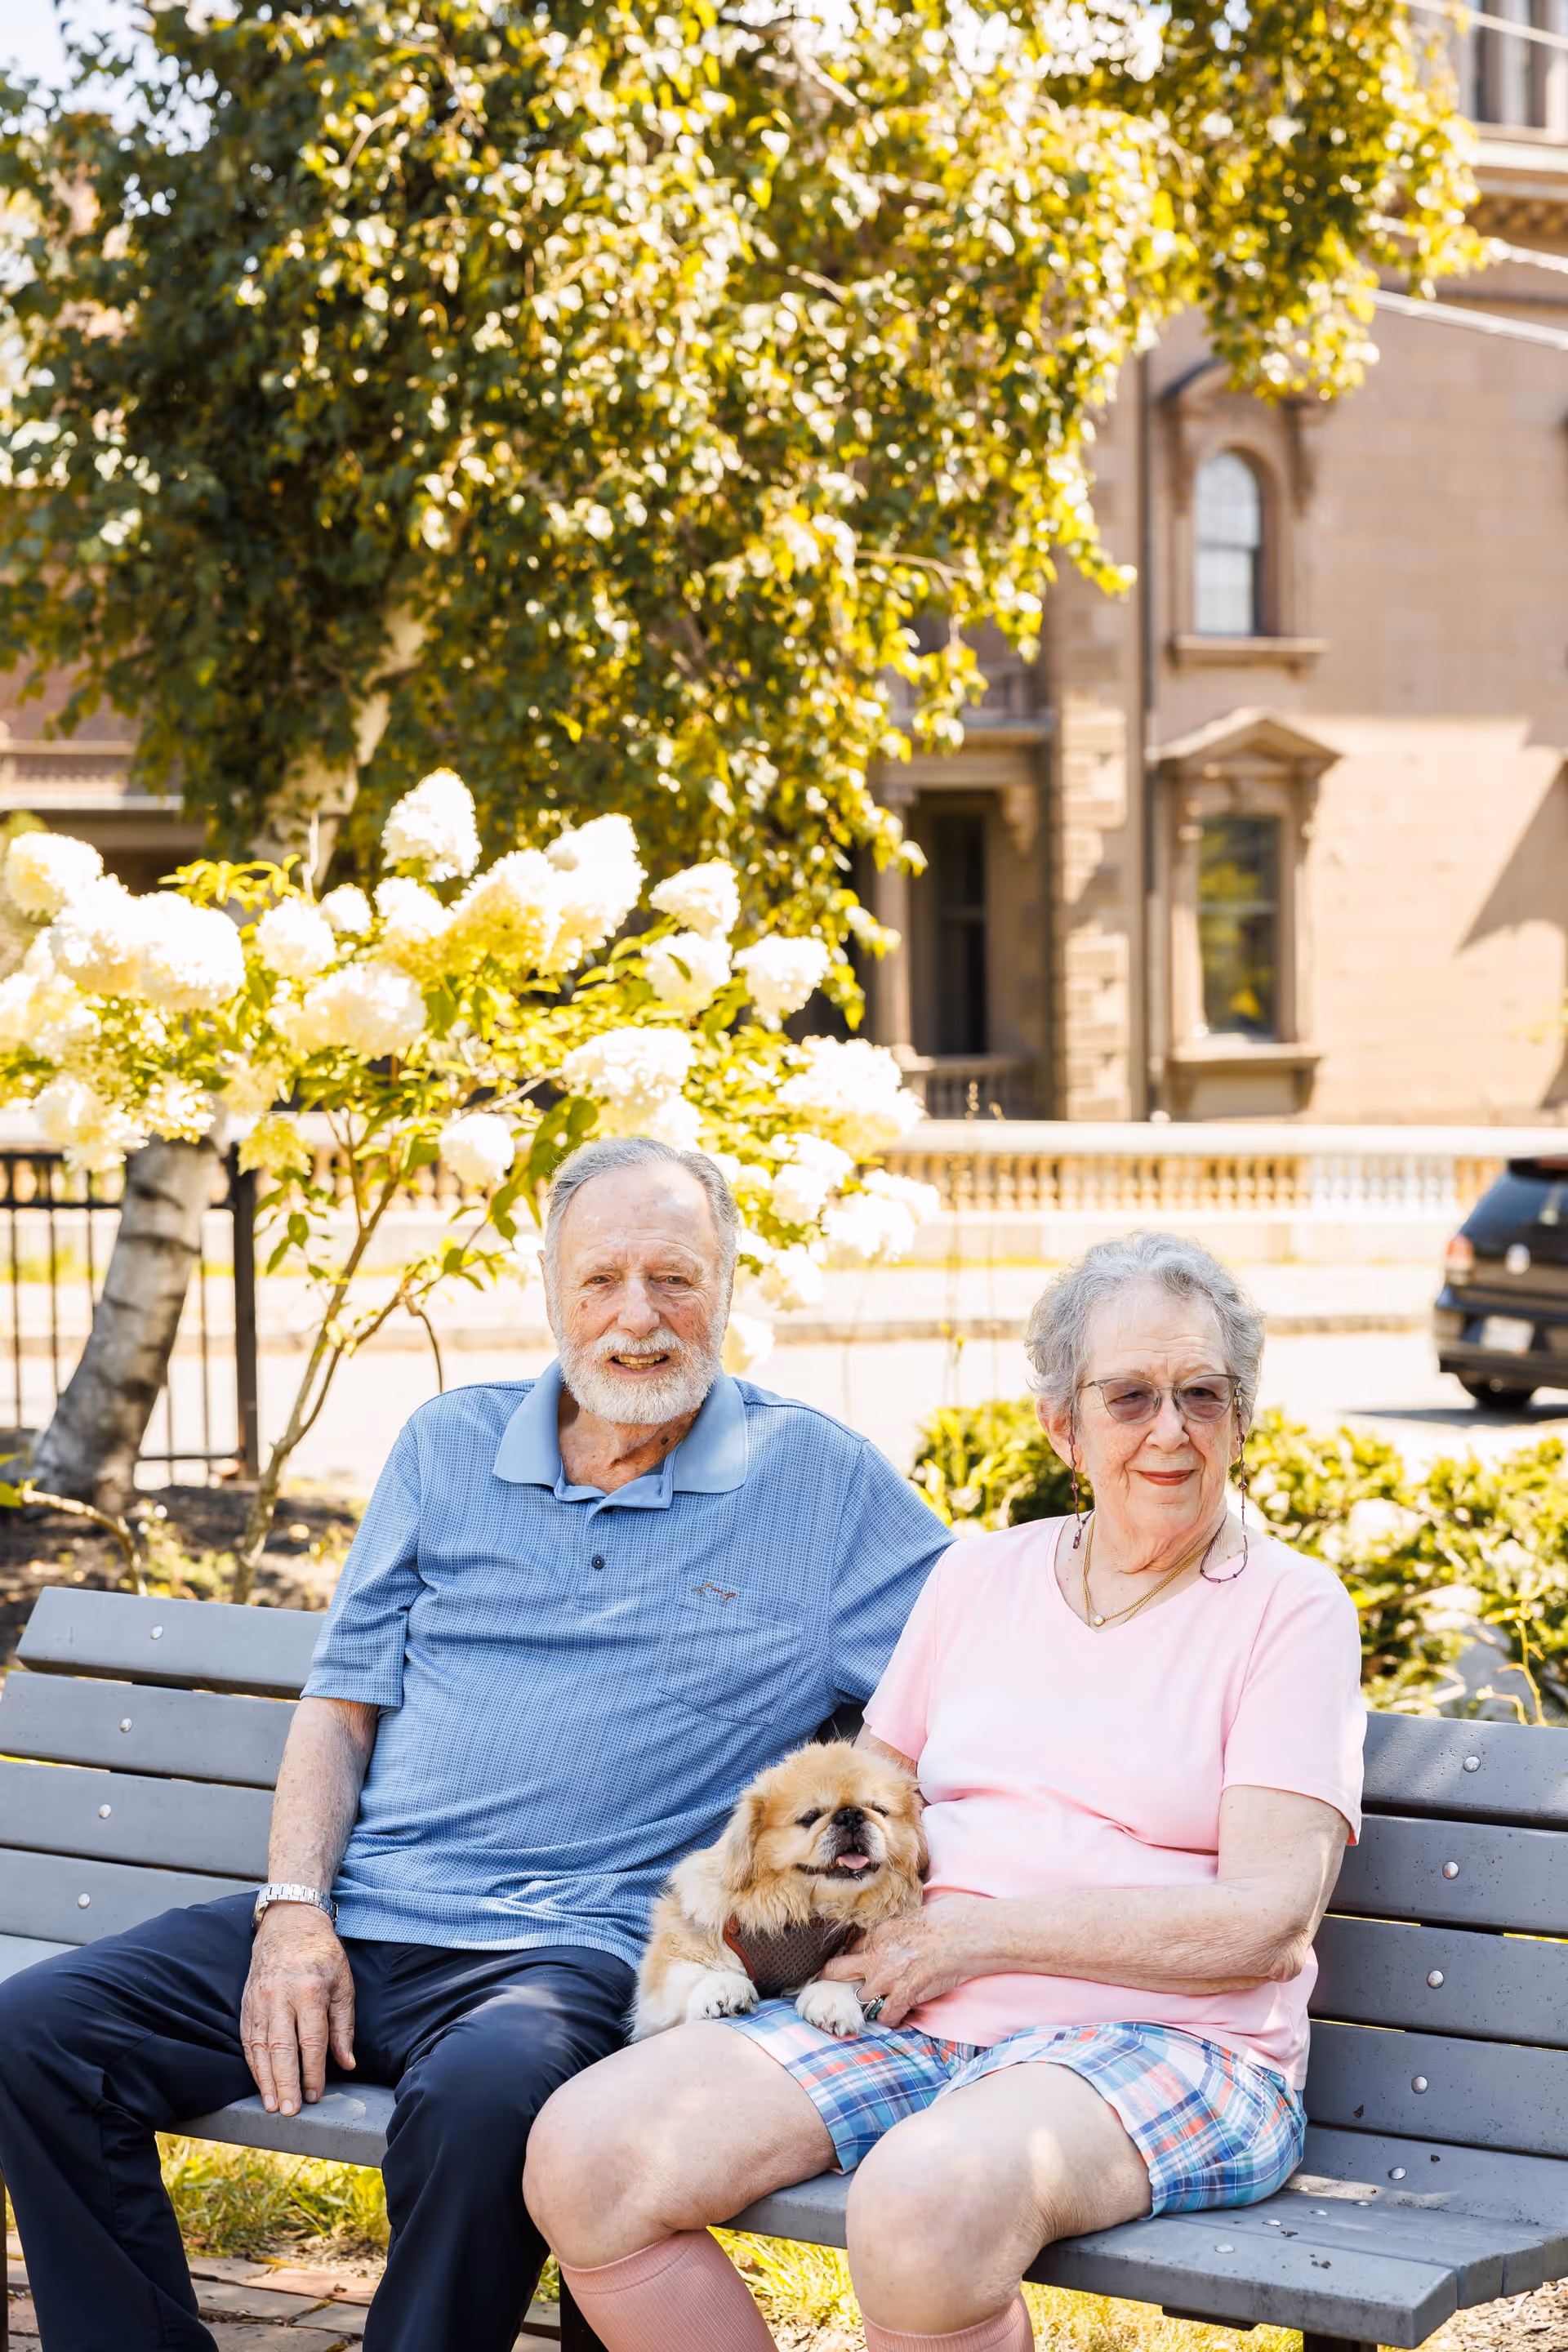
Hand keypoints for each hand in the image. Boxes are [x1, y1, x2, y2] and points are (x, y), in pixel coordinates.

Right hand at [240, 1905, 355, 2116]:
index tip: (316, 2095)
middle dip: (287, 2083)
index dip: (313, 2071)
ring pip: (260, 2047)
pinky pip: (248, 2040)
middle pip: (283, 2048)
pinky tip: (260, 2083)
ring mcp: (260, 2000)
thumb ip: (344, 2026)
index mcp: (310, 1990)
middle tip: (290, 2111)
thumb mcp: (343, 1983)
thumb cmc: (322, 1955)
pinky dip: (253, 2065)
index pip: (311, 2040)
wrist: (289, 1924)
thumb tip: (347, 2063)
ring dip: (266, 2080)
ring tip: (272, 2106)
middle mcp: (281, 1997)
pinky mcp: (247, 2004)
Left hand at [820, 1898, 990, 2028]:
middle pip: (836, 1971)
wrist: (960, 1934)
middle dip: (833, 1979)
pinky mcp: (902, 1996)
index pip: (850, 1950)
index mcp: (876, 1934)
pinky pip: (886, 2017)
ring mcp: (885, 1979)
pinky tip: (898, 2015)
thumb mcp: (908, 1918)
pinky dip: (892, 2019)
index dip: (852, 1960)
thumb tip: (896, 1939)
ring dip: (870, 2002)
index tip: (853, 1967)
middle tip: (836, 1987)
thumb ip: (893, 1932)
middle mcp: (874, 1957)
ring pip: (861, 1999)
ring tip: (878, 2003)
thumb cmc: (943, 1920)